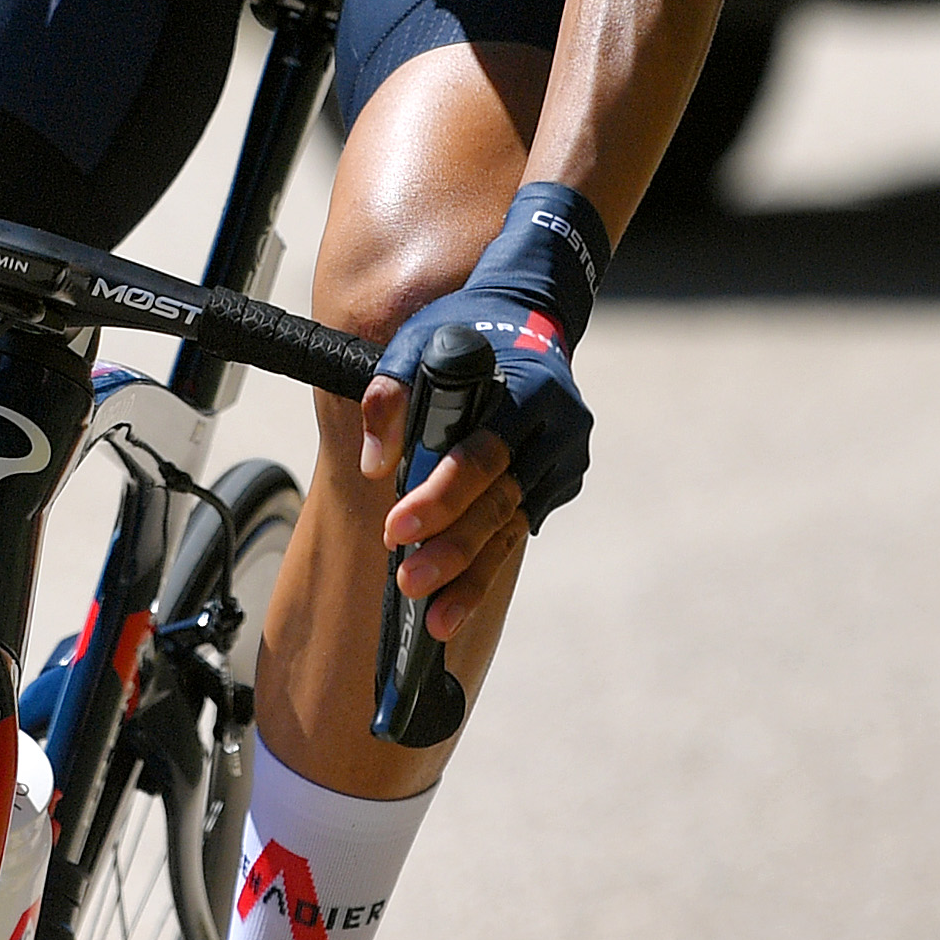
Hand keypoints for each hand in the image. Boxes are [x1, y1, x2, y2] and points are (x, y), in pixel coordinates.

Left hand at [359, 289, 589, 638]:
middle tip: (410, 584)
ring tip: (436, 622)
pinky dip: (486, 565)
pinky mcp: (559, 482)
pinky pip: (519, 530)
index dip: (440, 497)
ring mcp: (563, 459)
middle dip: (454, 549)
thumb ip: (389, 393)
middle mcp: (556, 427)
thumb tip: (375, 466)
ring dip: (472, 577)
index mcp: (527, 388)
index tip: (396, 531)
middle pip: (501, 502)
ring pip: (513, 528)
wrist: (531, 317)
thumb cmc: (465, 331)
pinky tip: (456, 602)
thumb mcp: (417, 339)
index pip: (481, 454)